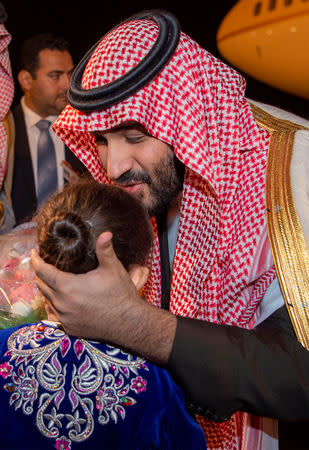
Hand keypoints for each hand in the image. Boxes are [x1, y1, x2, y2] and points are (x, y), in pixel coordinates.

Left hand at [31, 232, 176, 363]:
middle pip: (42, 286)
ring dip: (47, 290)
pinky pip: (55, 315)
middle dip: (41, 274)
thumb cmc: (120, 294)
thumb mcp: (113, 268)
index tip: (34, 253)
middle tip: (44, 265)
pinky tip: (61, 300)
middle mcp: (62, 304)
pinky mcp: (70, 328)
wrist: (128, 322)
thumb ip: (105, 250)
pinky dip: (55, 306)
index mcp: (68, 287)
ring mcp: (65, 318)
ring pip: (47, 301)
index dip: (36, 261)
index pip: (43, 272)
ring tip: (52, 281)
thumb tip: (105, 233)